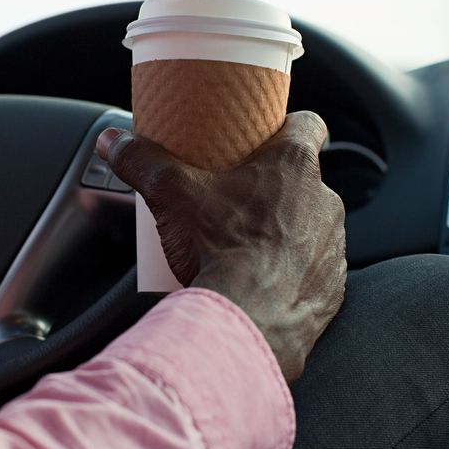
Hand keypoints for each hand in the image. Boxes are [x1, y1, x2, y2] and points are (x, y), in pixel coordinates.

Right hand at [98, 112, 346, 382]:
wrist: (247, 322)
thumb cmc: (220, 251)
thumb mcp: (171, 195)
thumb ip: (142, 161)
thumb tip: (114, 142)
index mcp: (294, 166)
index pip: (309, 125)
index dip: (290, 126)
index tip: (272, 135)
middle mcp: (325, 202)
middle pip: (303, 180)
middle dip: (275, 187)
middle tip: (237, 199)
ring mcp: (334, 247)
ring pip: (312, 226)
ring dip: (288, 231)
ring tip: (248, 244)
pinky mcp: (332, 287)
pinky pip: (316, 271)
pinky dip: (295, 273)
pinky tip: (267, 281)